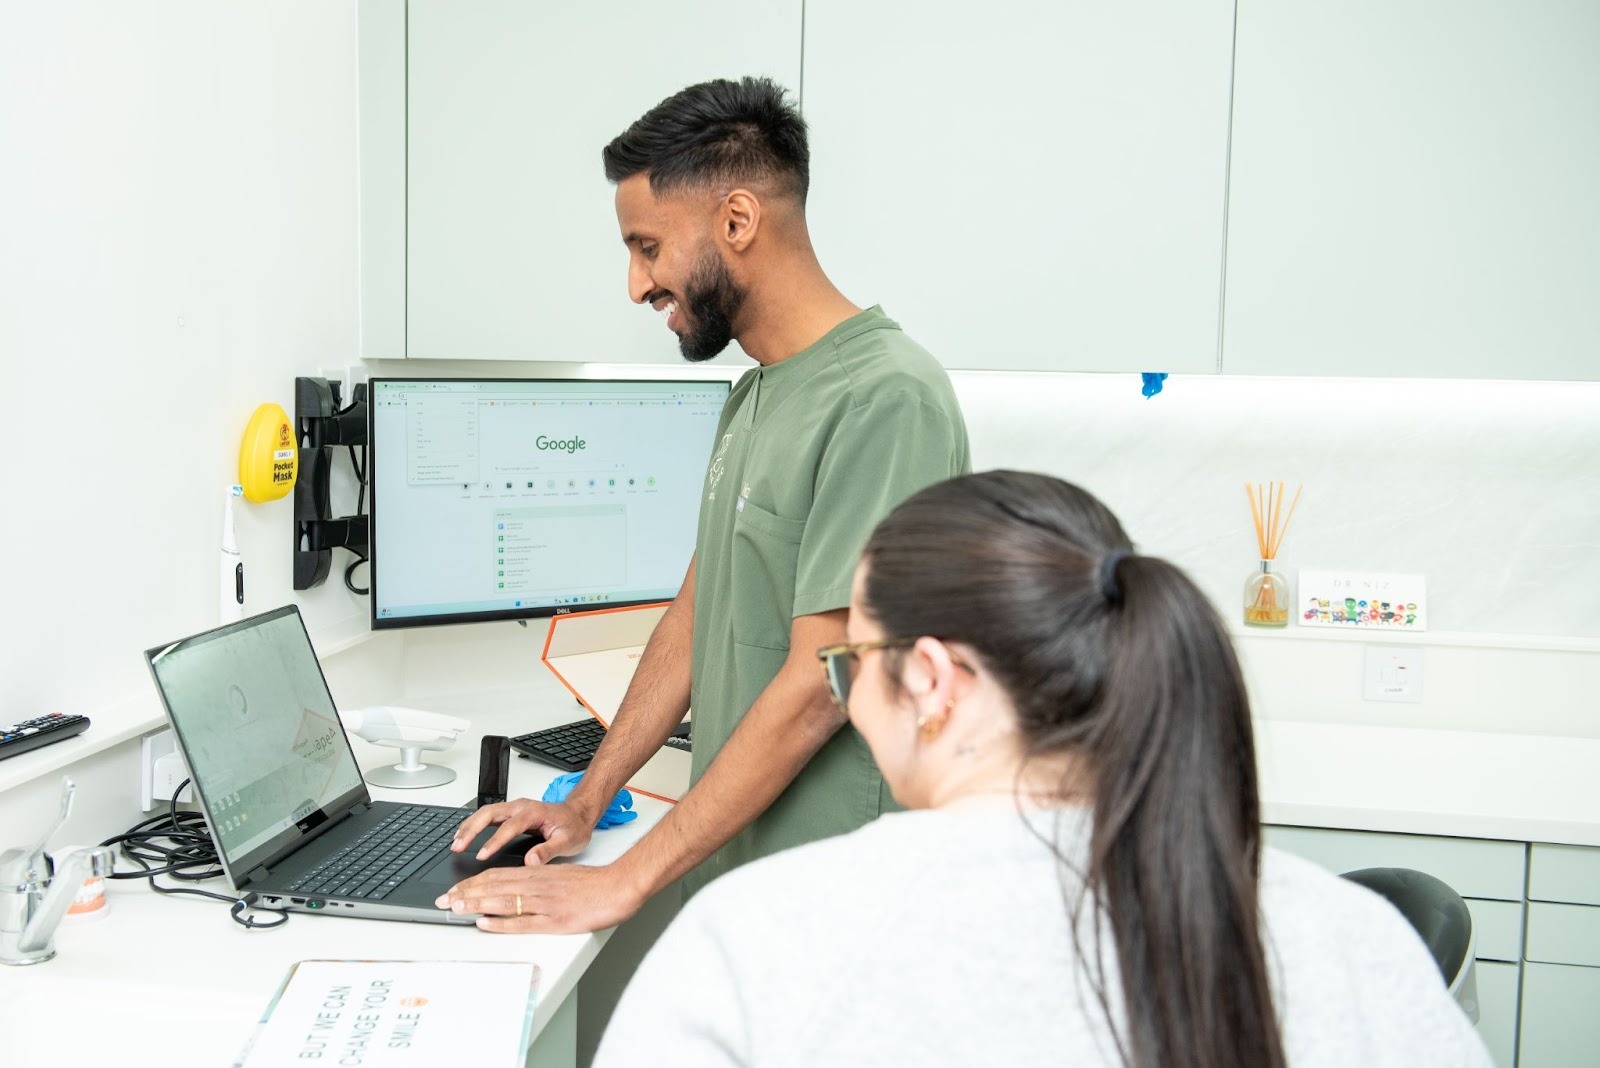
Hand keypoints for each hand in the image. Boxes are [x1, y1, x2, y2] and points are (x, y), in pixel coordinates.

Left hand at [434, 862, 644, 933]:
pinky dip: (500, 922)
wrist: (617, 886)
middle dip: (465, 894)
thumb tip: (513, 887)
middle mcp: (536, 885)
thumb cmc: (592, 883)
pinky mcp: (553, 920)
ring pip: (503, 901)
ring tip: (454, 908)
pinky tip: (485, 923)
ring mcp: (544, 903)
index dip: (472, 883)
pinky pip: (522, 921)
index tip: (454, 890)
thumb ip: (536, 880)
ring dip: (476, 905)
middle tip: (443, 901)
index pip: (497, 876)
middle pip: (494, 887)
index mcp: (537, 874)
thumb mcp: (559, 875)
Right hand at [449, 798, 592, 865]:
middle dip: (472, 829)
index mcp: (534, 813)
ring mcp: (516, 808)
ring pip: (486, 812)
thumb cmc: (574, 827)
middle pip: (490, 813)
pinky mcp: (512, 813)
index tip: (481, 855)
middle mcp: (522, 807)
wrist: (579, 814)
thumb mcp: (568, 841)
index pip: (509, 827)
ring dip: (469, 826)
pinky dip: (474, 824)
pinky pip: (489, 815)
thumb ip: (549, 851)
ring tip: (456, 843)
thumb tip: (530, 862)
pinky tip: (465, 835)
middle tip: (458, 846)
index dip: (494, 841)